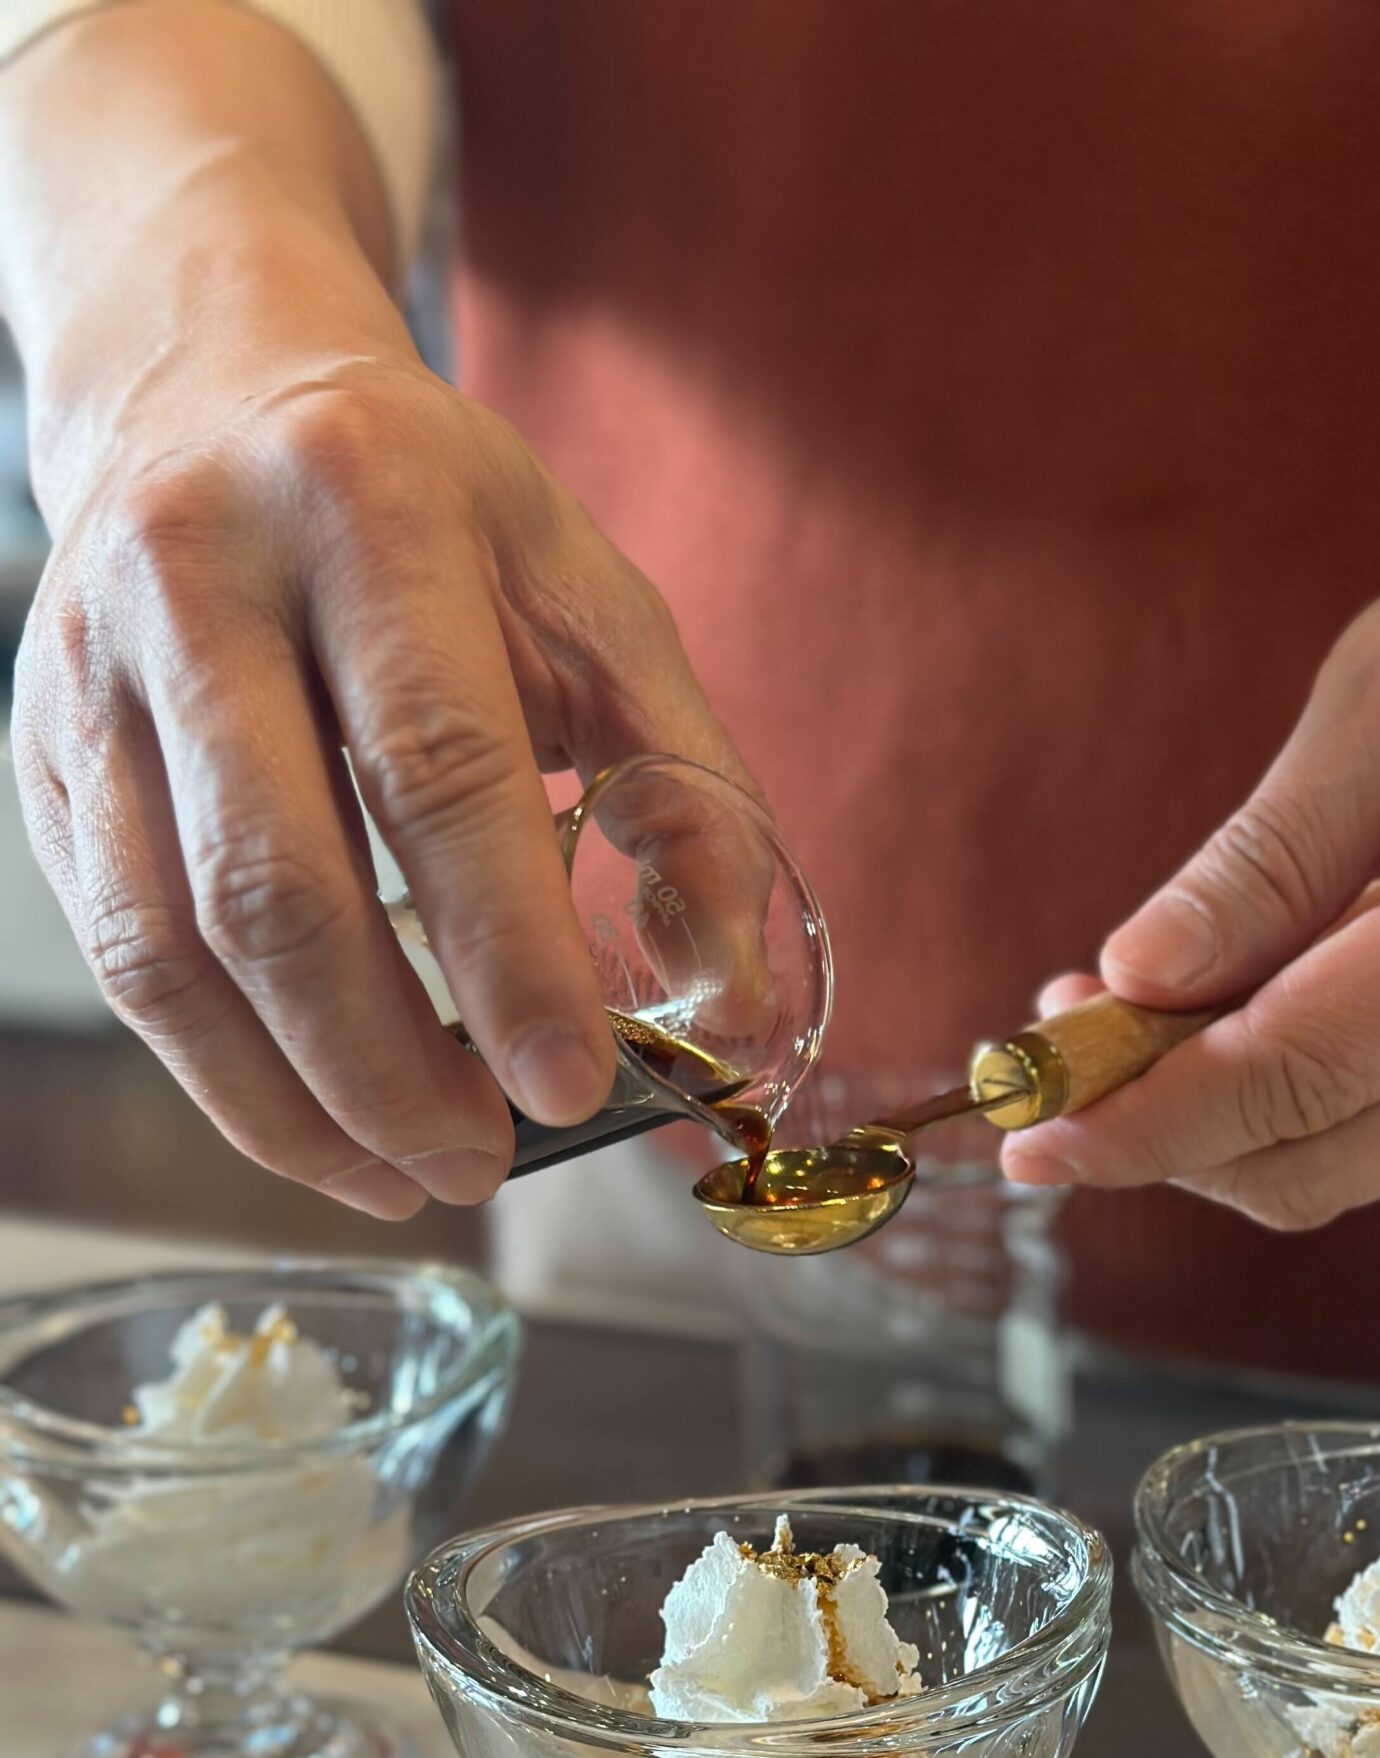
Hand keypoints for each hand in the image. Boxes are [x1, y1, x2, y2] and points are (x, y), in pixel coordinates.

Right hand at [9, 152, 743, 1216]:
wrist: (214, 390)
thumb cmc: (438, 519)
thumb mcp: (593, 603)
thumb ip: (686, 792)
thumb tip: (740, 1000)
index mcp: (366, 506)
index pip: (436, 767)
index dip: (507, 952)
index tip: (571, 1089)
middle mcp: (196, 575)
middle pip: (276, 886)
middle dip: (390, 1067)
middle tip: (487, 1161)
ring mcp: (90, 673)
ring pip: (169, 948)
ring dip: (298, 1104)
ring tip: (414, 1174)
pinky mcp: (41, 758)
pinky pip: (119, 957)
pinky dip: (224, 1076)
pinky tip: (321, 1127)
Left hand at [1002, 478, 1379, 1227]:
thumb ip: (1267, 850)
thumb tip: (1136, 978)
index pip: (1293, 1077)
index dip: (1142, 1118)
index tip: (1024, 1130)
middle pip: (1305, 1160)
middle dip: (1154, 1130)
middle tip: (1056, 1036)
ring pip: (1337, 1172)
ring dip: (1211, 1122)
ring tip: (1130, 1009)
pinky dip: (1288, 1105)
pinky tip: (1238, 1011)